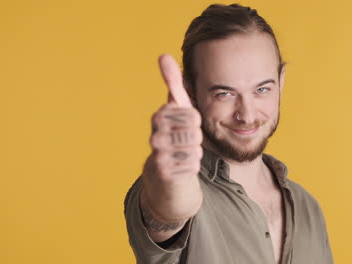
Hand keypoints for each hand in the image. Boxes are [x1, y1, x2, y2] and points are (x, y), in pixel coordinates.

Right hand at [140, 54, 202, 239]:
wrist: (166, 174)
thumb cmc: (176, 136)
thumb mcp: (177, 108)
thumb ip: (172, 83)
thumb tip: (163, 55)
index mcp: (160, 116)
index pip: (192, 115)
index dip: (196, 122)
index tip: (187, 125)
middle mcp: (154, 134)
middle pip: (194, 133)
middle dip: (197, 139)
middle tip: (187, 142)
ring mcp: (157, 154)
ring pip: (194, 150)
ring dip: (195, 153)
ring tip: (184, 153)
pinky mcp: (163, 173)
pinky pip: (192, 167)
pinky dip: (192, 167)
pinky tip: (183, 166)